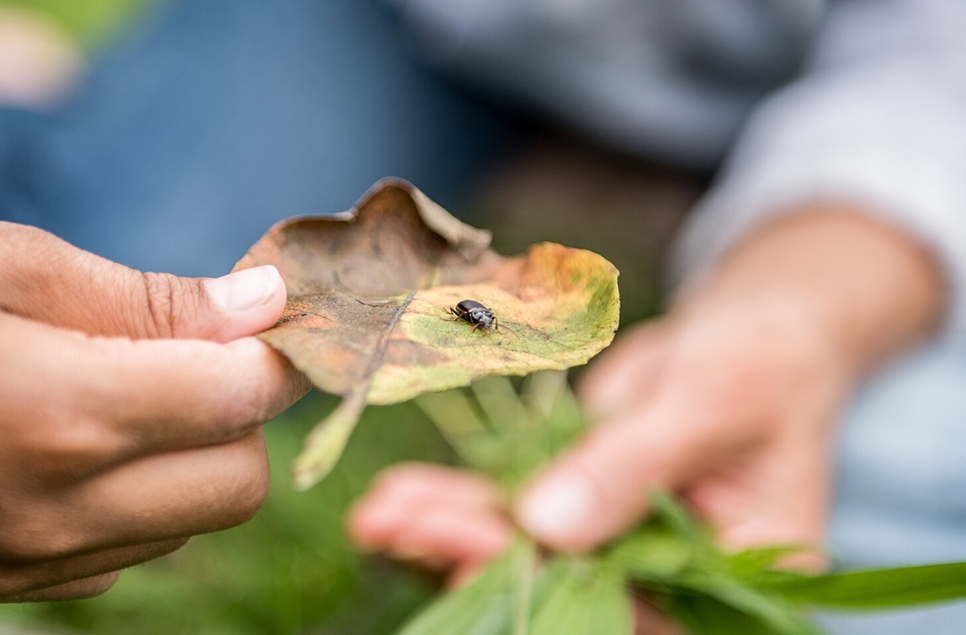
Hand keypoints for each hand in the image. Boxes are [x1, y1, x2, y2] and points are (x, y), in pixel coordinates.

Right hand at [0, 222, 308, 601]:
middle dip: (242, 412)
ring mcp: (32, 562)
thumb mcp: (2, 268)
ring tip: (133, 388)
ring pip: (193, 520)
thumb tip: (261, 305)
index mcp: (63, 414)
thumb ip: (142, 299)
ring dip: (195, 455)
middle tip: (201, 350)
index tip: (270, 316)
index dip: (275, 350)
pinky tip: (87, 443)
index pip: (242, 397)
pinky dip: (142, 496)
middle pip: (239, 479)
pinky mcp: (12, 584)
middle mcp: (58, 510)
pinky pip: (130, 548)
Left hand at [349, 209, 940, 632]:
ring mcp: (617, 539)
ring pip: (525, 548)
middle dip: (471, 553)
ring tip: (377, 512)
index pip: (632, 604)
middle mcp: (667, 575)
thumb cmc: (761, 362)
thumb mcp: (708, 403)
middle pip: (562, 583)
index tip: (466, 548)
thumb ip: (632, 466)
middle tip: (391, 526)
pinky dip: (461, 499)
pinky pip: (516, 510)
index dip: (547, 583)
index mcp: (728, 578)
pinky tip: (401, 495)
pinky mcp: (579, 501)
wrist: (755, 332)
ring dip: (448, 528)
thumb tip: (547, 529)